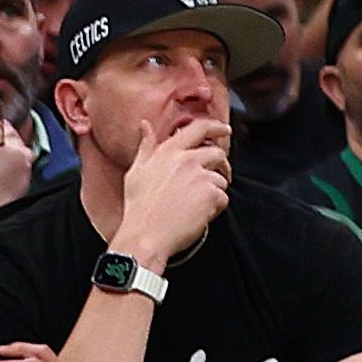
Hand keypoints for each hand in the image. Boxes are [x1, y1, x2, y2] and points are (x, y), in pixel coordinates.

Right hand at [112, 110, 231, 266]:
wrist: (145, 235)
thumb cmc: (139, 207)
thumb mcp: (137, 172)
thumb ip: (146, 147)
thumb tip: (146, 126)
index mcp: (168, 152)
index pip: (199, 128)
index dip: (216, 127)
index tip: (224, 130)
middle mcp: (186, 160)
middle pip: (217, 153)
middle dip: (219, 165)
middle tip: (211, 179)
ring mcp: (200, 177)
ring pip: (220, 179)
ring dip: (213, 191)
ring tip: (194, 204)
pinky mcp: (211, 194)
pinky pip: (223, 198)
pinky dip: (215, 207)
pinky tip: (198, 214)